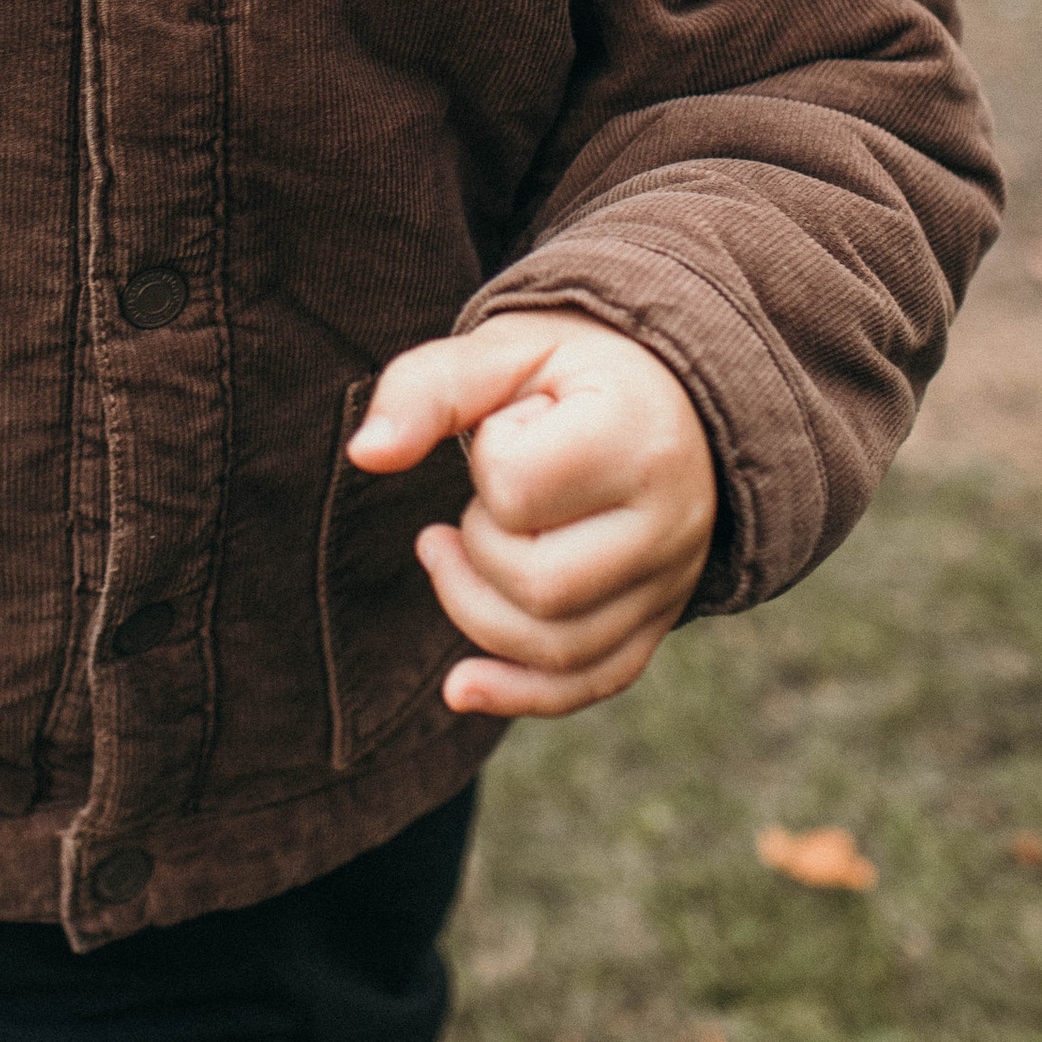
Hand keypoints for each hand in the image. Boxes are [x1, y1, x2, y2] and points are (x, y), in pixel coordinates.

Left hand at [348, 311, 715, 719]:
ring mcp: (671, 582)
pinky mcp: (657, 621)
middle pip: (539, 586)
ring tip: (452, 550)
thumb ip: (432, 388)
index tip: (514, 423)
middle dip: (477, 546)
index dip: (488, 459)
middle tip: (485, 496)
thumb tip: (365, 453)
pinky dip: (518, 694)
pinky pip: (592, 683)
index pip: (520, 489)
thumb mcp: (510, 347)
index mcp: (638, 437)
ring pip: (557, 648)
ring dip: (477, 607)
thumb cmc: (577, 372)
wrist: (676, 400)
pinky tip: (459, 687)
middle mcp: (671, 522)